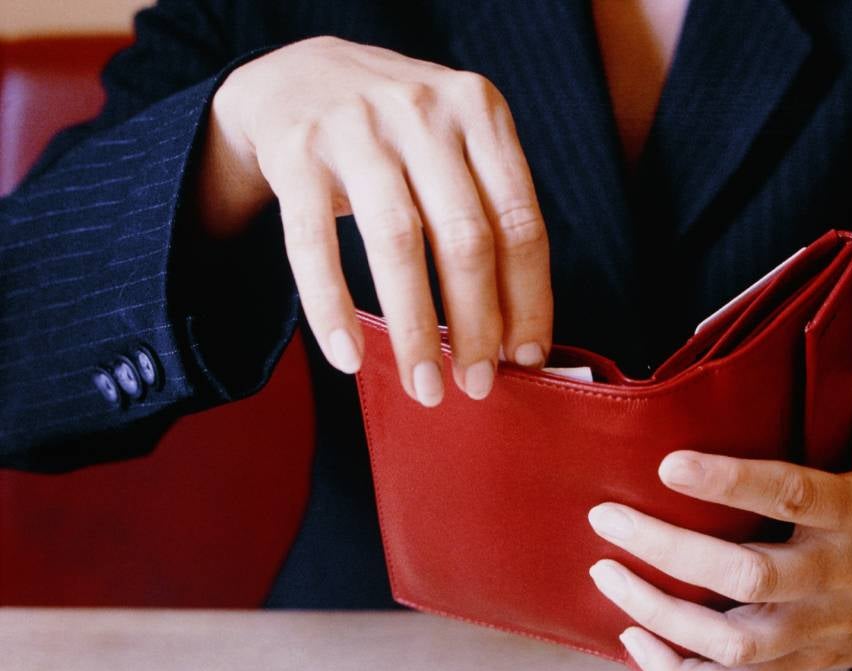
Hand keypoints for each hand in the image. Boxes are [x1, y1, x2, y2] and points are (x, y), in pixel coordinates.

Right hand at [197, 37, 551, 403]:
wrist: (300, 74)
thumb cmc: (400, 133)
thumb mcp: (457, 142)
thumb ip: (491, 212)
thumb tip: (519, 333)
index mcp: (480, 112)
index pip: (520, 221)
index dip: (528, 299)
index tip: (526, 357)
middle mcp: (423, 113)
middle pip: (465, 238)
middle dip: (476, 325)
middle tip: (476, 385)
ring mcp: (356, 128)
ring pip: (397, 244)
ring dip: (414, 329)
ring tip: (425, 386)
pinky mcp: (296, 152)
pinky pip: (313, 245)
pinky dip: (333, 308)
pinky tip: (349, 358)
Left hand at [586, 359, 851, 670]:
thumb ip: (846, 382)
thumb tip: (786, 331)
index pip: (793, 496)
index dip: (729, 482)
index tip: (669, 464)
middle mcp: (844, 574)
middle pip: (750, 578)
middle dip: (669, 552)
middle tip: (610, 516)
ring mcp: (825, 628)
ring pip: (735, 643)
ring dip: (661, 614)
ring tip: (607, 573)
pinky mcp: (808, 661)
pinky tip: (637, 642)